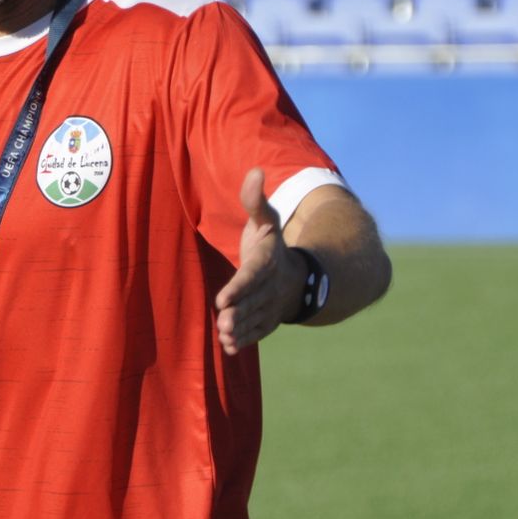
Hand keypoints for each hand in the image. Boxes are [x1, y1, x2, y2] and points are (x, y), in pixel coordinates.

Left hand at [213, 168, 304, 354]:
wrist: (295, 276)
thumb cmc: (270, 245)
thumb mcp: (266, 220)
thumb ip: (255, 200)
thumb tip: (255, 170)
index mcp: (267, 262)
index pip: (251, 276)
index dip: (238, 288)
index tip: (222, 299)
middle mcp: (270, 287)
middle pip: (252, 302)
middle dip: (238, 313)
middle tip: (223, 323)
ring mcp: (269, 306)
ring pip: (253, 319)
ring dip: (239, 329)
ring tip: (224, 336)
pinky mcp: (266, 321)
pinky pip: (257, 332)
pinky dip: (245, 341)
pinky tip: (231, 348)